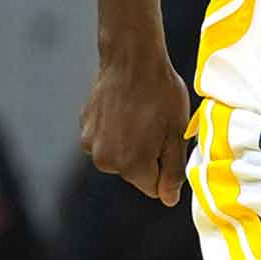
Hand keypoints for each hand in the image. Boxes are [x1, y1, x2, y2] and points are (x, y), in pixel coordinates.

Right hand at [79, 49, 191, 205]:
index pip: (154, 188)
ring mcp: (90, 144)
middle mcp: (106, 161)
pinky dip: (115, 130)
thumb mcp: (177, 133)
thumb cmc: (161, 93)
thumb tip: (168, 200)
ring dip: (130, 142)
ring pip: (118, 156)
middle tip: (156, 124)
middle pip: (134, 172)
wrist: (132, 59)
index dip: (166, 166)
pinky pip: (104, 139)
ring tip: (140, 114)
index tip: (168, 141)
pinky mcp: (83, 128)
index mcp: (132, 165)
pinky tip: (124, 108)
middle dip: (147, 155)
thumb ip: (173, 171)